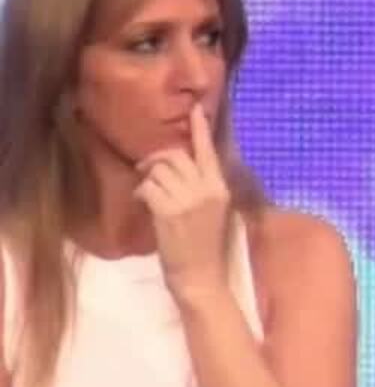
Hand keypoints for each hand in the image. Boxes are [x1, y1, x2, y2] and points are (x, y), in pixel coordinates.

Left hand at [133, 104, 232, 300]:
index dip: (200, 130)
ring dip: (147, 179)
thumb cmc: (206, 247)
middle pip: (175, 156)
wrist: (201, 276)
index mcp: (220, 189)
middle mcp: (206, 190)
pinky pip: (148, 187)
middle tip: (147, 170)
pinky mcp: (169, 211)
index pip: (208, 152)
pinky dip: (142, 193)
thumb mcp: (214, 212)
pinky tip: (145, 204)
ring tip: (148, 194)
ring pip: (158, 170)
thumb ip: (202, 188)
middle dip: (156, 159)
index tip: (195, 109)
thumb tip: (181, 165)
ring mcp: (188, 200)